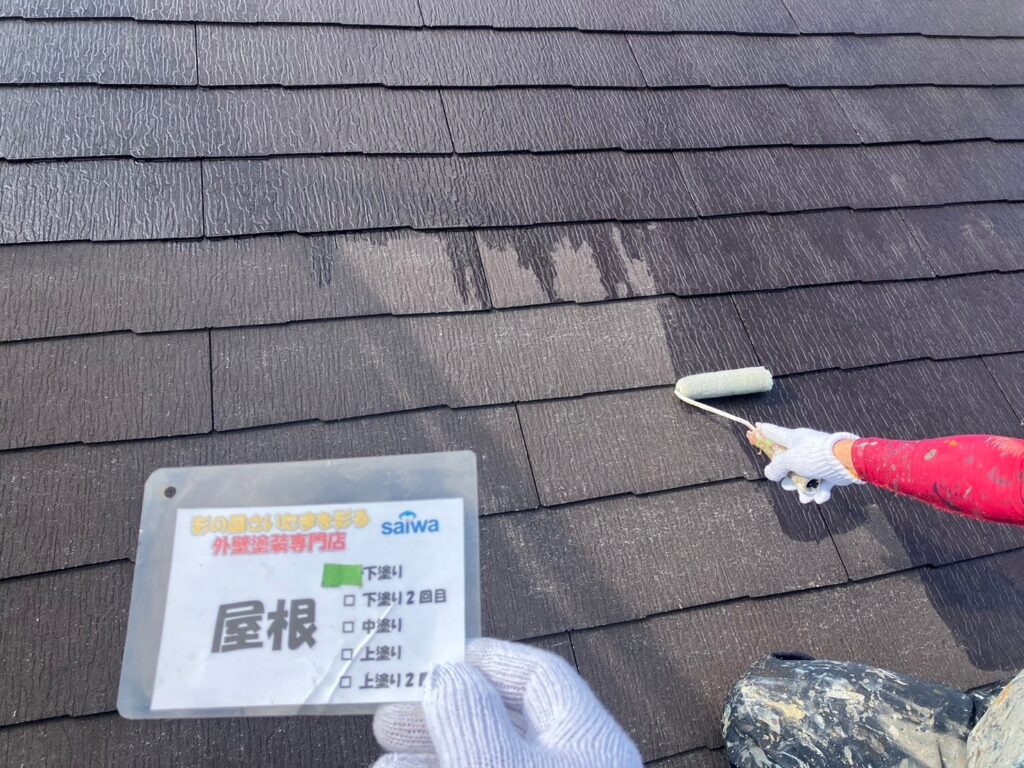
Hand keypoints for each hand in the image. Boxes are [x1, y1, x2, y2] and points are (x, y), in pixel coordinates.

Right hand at [372, 638, 642, 767]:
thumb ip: (474, 719)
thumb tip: (450, 674)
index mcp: (589, 742)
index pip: (543, 679)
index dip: (492, 660)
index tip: (445, 653)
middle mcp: (573, 767)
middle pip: (504, 724)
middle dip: (443, 713)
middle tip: (391, 712)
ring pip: (484, 758)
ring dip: (432, 752)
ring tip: (384, 757)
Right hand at [751, 423, 861, 503]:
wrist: (845, 462)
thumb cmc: (815, 455)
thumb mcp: (789, 460)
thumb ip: (776, 466)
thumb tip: (770, 473)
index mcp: (794, 439)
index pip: (774, 432)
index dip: (763, 431)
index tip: (756, 427)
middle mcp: (804, 448)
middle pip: (788, 462)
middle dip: (787, 478)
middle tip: (787, 484)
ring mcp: (817, 460)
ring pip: (803, 476)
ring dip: (803, 490)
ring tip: (805, 498)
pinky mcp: (829, 471)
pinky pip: (820, 483)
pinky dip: (819, 492)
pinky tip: (819, 497)